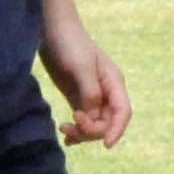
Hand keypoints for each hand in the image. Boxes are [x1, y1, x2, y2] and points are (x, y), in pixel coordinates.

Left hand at [42, 28, 131, 147]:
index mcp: (113, 83)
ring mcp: (91, 95)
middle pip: (107, 122)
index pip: (122, 112)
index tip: (106, 144)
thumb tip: (92, 114)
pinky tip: (66, 136)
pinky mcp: (77, 96)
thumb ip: (90, 92)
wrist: (51, 29)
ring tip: (63, 128)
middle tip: (70, 125)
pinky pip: (82, 120)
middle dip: (92, 130)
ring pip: (94, 124)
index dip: (117, 130)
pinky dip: (76, 130)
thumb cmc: (70, 43)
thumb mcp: (81, 67)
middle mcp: (106, 92)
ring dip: (82, 132)